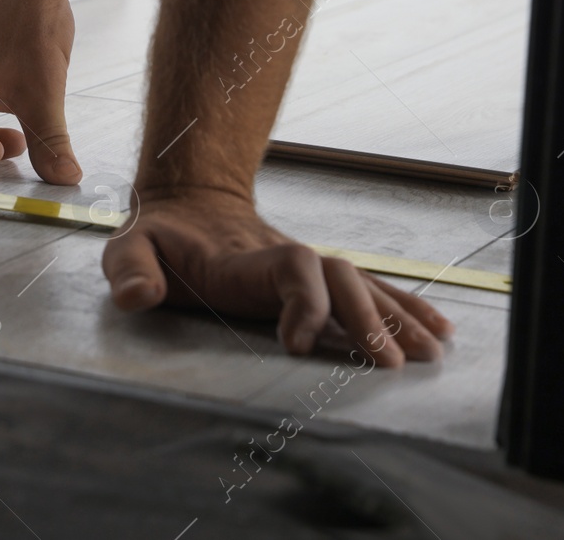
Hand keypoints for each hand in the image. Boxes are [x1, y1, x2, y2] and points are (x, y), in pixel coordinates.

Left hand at [102, 188, 452, 365]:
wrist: (187, 199)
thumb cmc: (156, 235)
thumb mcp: (127, 247)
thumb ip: (128, 270)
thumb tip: (137, 296)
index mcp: (243, 258)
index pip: (292, 269)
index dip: (303, 303)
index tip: (298, 345)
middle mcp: (284, 259)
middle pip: (340, 279)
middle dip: (367, 320)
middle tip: (388, 364)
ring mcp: (305, 266)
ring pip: (362, 284)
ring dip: (396, 317)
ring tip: (428, 356)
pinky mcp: (317, 279)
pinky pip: (368, 288)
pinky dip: (403, 308)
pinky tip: (435, 332)